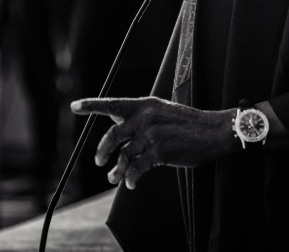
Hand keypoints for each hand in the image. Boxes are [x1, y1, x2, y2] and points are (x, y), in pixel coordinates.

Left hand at [71, 96, 238, 188]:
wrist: (213, 130)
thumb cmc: (188, 123)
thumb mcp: (162, 112)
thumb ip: (141, 118)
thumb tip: (119, 131)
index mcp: (144, 104)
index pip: (113, 104)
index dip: (92, 105)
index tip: (75, 106)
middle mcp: (145, 117)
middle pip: (113, 135)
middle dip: (103, 151)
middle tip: (100, 162)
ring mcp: (152, 134)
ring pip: (124, 156)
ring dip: (116, 170)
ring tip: (113, 178)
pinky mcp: (160, 152)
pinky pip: (137, 169)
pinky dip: (131, 179)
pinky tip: (131, 184)